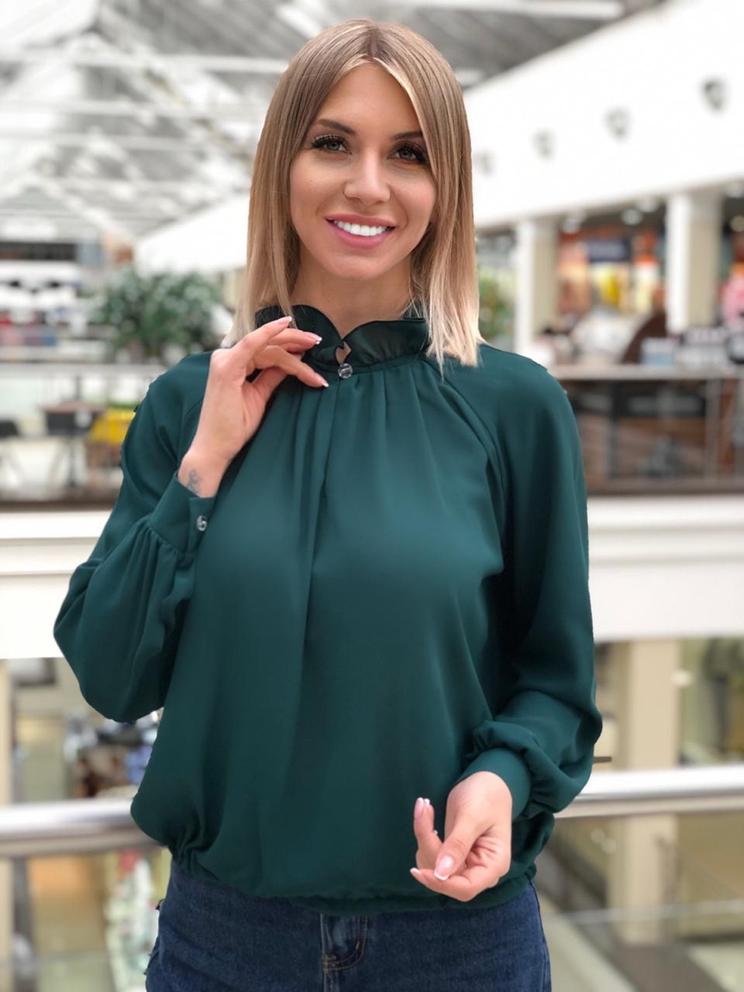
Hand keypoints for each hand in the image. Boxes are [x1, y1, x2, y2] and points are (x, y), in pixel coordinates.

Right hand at [190, 314, 327, 468]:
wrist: (215, 448)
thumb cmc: (234, 427)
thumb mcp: (259, 396)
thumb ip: (273, 376)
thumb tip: (295, 359)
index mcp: (233, 363)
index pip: (266, 349)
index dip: (290, 344)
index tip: (311, 343)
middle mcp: (226, 357)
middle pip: (267, 343)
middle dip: (295, 339)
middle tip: (317, 339)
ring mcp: (225, 361)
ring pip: (268, 348)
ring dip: (293, 349)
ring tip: (314, 348)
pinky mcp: (227, 368)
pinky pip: (252, 344)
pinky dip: (268, 334)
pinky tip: (285, 326)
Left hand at [409, 771, 512, 901]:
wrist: (489, 781)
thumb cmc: (486, 795)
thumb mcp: (472, 816)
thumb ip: (457, 845)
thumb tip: (440, 874)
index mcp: (493, 865)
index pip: (465, 888)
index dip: (440, 883)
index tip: (417, 871)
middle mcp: (480, 870)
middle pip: (446, 878)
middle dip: (430, 847)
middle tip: (423, 810)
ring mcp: (466, 864)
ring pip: (434, 867)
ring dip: (424, 839)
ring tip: (425, 808)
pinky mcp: (453, 856)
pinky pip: (432, 856)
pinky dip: (425, 837)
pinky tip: (426, 815)